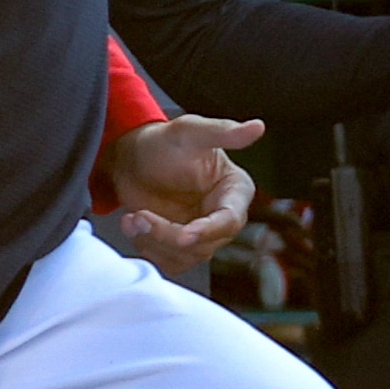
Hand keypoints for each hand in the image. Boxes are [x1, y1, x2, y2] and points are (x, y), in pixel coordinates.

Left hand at [95, 114, 263, 267]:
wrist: (132, 158)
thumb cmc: (164, 141)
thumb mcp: (190, 131)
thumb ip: (223, 132)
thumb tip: (257, 127)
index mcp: (234, 190)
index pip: (230, 220)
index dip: (208, 231)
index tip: (185, 234)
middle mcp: (222, 216)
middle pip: (204, 244)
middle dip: (168, 234)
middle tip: (140, 217)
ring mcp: (200, 234)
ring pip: (184, 256)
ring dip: (153, 241)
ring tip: (132, 217)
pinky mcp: (178, 246)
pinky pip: (167, 260)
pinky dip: (146, 246)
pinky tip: (132, 223)